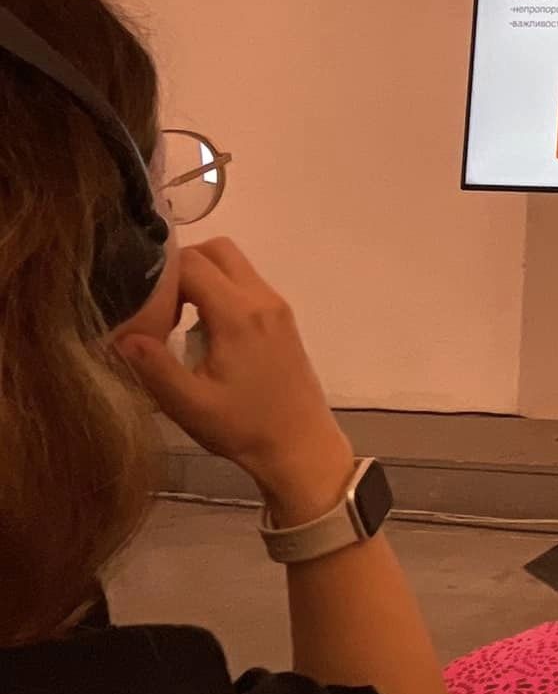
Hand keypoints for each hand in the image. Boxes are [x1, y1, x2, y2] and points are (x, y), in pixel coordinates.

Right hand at [116, 238, 355, 524]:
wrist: (299, 443)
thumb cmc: (243, 427)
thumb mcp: (189, 404)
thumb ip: (154, 366)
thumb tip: (121, 334)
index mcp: (240, 315)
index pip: (193, 263)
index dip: (159, 275)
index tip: (140, 304)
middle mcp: (263, 299)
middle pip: (219, 250)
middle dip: (181, 265)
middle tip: (157, 302)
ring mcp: (277, 306)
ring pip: (235, 264)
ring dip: (203, 277)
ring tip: (175, 317)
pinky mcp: (282, 318)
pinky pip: (247, 283)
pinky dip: (221, 290)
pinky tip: (201, 329)